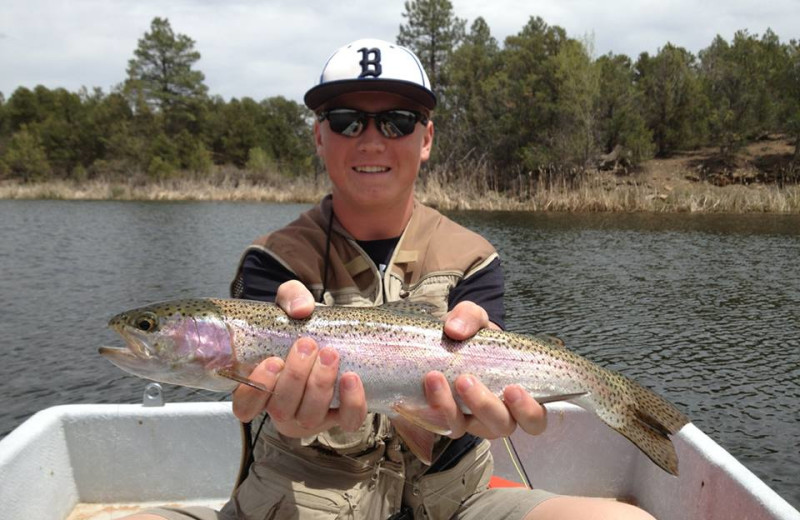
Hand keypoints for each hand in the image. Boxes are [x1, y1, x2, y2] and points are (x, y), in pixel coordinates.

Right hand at [231, 280, 367, 436]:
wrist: (333, 333)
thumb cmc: (302, 326)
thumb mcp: (290, 305)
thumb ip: (290, 297)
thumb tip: (301, 309)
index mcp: (261, 388)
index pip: (244, 406)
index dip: (254, 390)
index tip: (272, 361)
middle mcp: (283, 409)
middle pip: (281, 408)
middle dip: (295, 377)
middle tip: (307, 345)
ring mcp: (311, 417)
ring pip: (310, 416)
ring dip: (320, 385)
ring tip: (329, 354)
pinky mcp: (341, 417)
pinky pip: (347, 421)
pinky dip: (351, 403)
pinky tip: (351, 378)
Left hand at [423, 301, 546, 439]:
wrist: (443, 341)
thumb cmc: (473, 336)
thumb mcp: (475, 319)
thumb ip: (470, 317)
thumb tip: (455, 329)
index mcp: (517, 397)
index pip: (535, 419)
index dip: (528, 411)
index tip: (513, 388)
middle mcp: (496, 415)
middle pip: (500, 426)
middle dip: (484, 405)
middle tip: (466, 380)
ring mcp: (467, 421)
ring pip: (462, 428)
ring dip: (448, 407)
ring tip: (435, 377)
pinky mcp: (441, 419)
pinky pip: (435, 423)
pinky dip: (427, 407)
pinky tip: (420, 387)